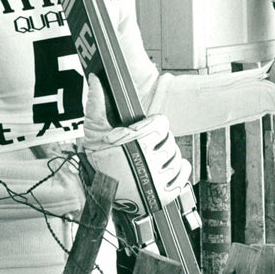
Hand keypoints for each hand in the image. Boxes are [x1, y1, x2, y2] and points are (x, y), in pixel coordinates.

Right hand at [84, 74, 190, 214]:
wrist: (97, 191)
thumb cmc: (97, 159)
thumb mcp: (93, 128)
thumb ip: (96, 102)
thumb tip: (95, 78)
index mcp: (135, 141)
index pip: (162, 123)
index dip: (155, 123)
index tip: (148, 128)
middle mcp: (148, 160)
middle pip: (170, 141)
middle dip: (161, 141)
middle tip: (151, 144)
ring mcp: (155, 178)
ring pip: (176, 158)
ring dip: (170, 155)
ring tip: (158, 156)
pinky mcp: (161, 195)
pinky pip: (181, 178)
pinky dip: (181, 170)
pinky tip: (172, 167)